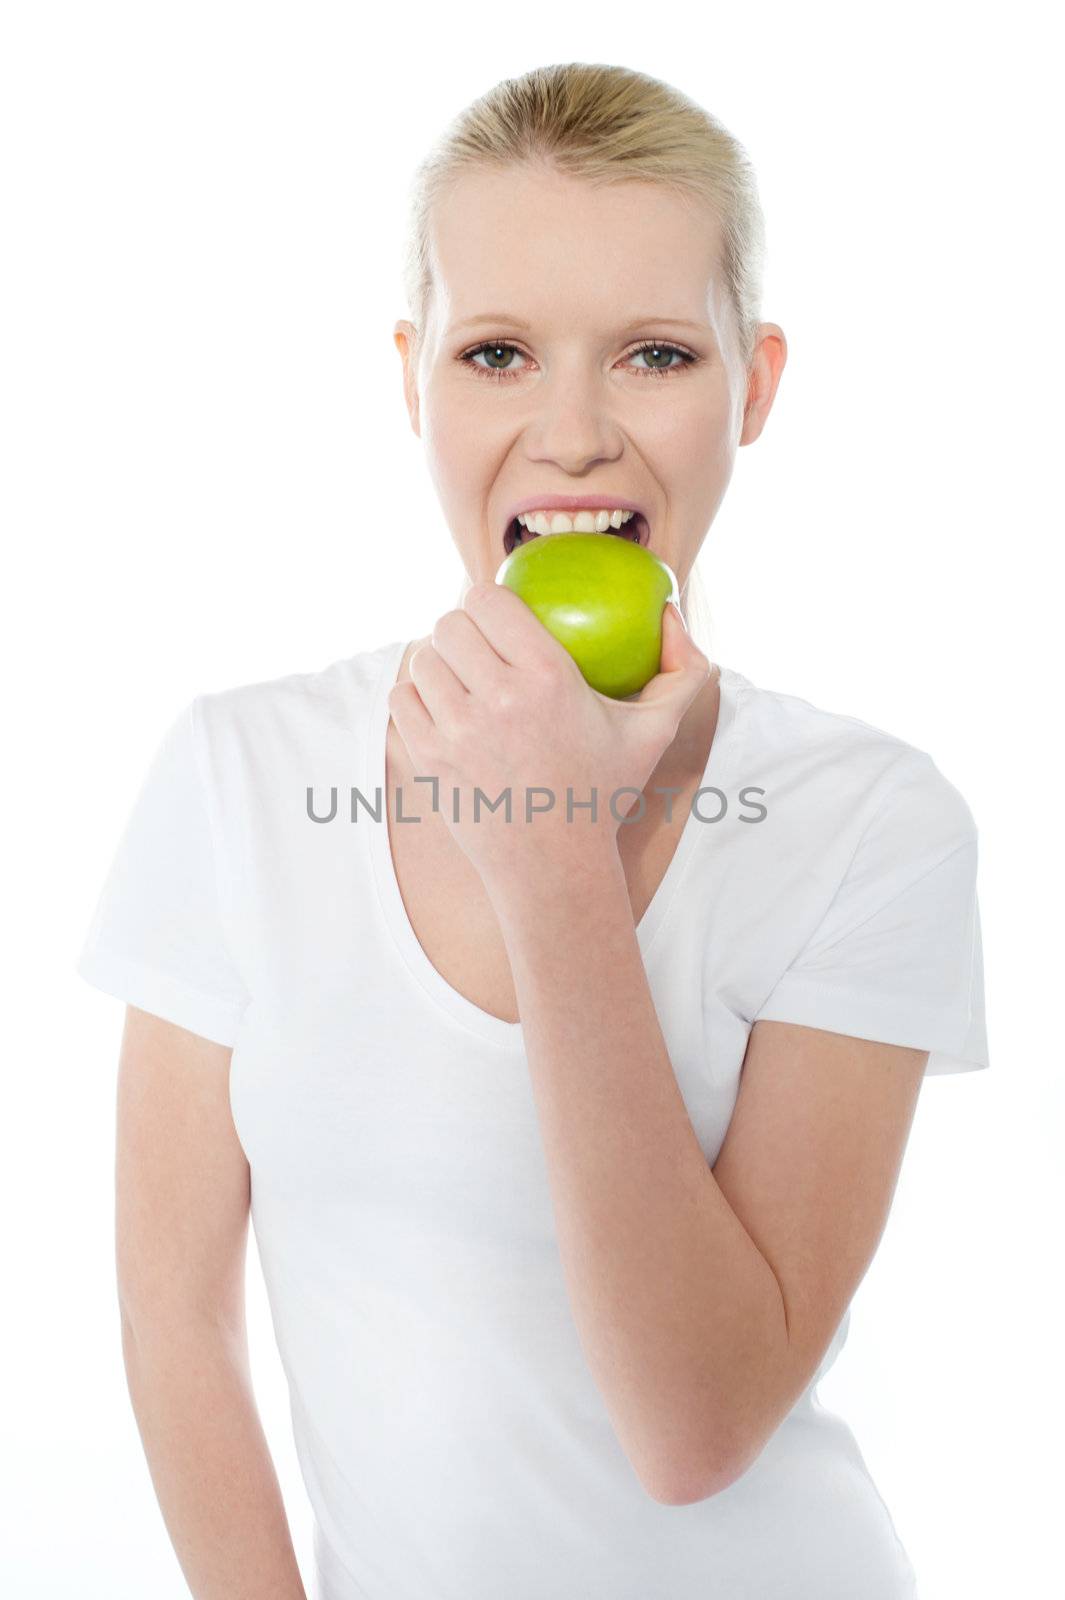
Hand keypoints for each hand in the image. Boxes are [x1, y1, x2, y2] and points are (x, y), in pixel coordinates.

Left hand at [386, 583, 711, 895]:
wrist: (553, 867)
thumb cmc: (603, 793)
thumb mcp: (655, 732)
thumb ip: (683, 670)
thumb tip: (670, 611)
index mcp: (548, 678)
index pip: (487, 599)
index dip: (485, 598)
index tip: (496, 615)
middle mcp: (497, 699)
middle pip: (447, 624)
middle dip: (459, 628)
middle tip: (474, 647)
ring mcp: (455, 731)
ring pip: (421, 660)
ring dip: (436, 663)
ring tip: (456, 677)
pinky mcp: (427, 759)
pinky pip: (402, 700)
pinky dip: (416, 698)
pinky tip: (438, 707)